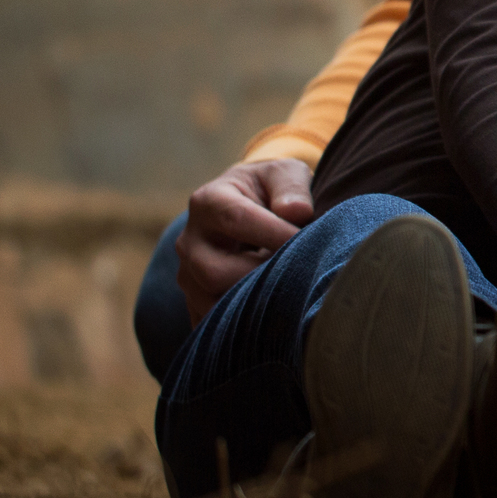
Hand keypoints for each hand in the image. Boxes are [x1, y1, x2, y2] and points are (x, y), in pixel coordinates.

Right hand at [178, 159, 314, 323]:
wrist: (250, 207)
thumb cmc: (272, 189)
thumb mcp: (285, 173)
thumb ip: (292, 187)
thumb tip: (297, 212)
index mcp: (208, 201)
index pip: (237, 221)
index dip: (276, 234)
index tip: (309, 241)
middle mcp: (189, 240)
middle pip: (215, 272)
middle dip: (261, 276)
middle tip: (298, 270)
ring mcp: (187, 274)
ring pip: (210, 304)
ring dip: (253, 302)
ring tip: (286, 288)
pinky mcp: (194, 300)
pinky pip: (209, 324)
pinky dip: (240, 324)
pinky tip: (271, 314)